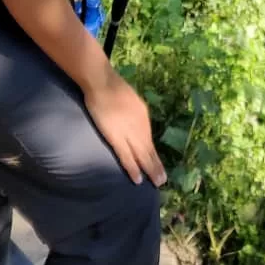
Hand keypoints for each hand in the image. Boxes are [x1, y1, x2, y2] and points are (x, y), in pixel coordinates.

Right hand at [84, 68, 166, 186]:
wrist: (101, 81)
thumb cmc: (111, 86)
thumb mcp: (129, 99)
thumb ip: (132, 113)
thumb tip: (134, 122)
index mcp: (142, 115)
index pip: (148, 139)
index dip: (153, 153)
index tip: (159, 165)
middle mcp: (139, 125)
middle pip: (149, 149)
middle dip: (155, 165)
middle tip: (163, 180)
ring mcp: (128, 132)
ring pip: (141, 155)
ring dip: (149, 170)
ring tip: (156, 182)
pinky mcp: (115, 137)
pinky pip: (126, 156)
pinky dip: (132, 168)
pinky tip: (138, 179)